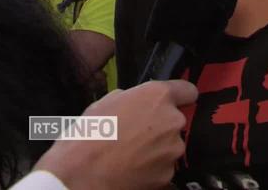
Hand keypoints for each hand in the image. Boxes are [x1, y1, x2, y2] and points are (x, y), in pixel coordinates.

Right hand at [34, 80, 197, 189]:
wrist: (80, 175)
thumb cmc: (87, 136)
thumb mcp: (105, 103)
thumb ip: (131, 98)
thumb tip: (136, 102)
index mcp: (158, 96)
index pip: (188, 91)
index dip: (180, 97)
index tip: (174, 103)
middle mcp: (172, 120)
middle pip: (175, 122)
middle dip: (161, 127)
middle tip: (136, 136)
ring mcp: (173, 149)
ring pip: (170, 146)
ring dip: (157, 149)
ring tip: (130, 156)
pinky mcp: (168, 174)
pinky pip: (164, 167)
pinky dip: (152, 169)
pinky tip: (132, 170)